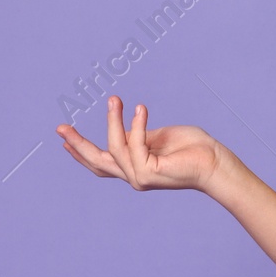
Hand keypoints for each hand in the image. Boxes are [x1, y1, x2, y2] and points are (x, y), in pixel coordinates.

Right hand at [56, 95, 223, 193]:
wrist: (215, 162)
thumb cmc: (193, 148)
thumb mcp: (158, 137)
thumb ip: (138, 136)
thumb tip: (123, 128)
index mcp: (134, 168)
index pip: (101, 163)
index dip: (80, 152)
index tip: (63, 139)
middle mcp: (134, 176)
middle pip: (96, 162)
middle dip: (77, 145)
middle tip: (60, 128)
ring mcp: (140, 177)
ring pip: (114, 147)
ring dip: (112, 121)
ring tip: (114, 99)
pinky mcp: (149, 173)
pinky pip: (135, 144)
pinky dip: (136, 125)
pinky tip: (140, 109)